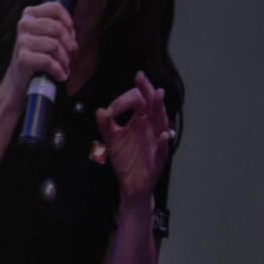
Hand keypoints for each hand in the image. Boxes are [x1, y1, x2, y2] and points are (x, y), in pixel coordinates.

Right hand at [5, 2, 78, 104]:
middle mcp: (24, 25)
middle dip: (69, 45)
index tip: (71, 33)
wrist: (22, 78)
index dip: (68, 21)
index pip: (54, 8)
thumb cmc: (40, 55)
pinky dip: (58, 70)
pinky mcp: (22, 58)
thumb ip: (61, 29)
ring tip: (64, 67)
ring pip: (55, 45)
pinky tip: (59, 75)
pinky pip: (48, 61)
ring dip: (64, 60)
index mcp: (31, 15)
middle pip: (58, 28)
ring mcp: (22, 41)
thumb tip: (72, 33)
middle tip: (69, 56)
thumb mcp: (49, 37)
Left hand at [97, 74, 172, 198]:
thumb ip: (106, 125)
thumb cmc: (126, 160)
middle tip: (142, 78)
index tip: (117, 101)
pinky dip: (162, 142)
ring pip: (161, 124)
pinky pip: (162, 150)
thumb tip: (100, 110)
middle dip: (147, 92)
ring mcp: (156, 144)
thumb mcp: (111, 139)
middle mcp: (150, 130)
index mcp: (141, 123)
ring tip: (157, 96)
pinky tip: (162, 135)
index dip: (130, 95)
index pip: (140, 102)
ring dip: (159, 110)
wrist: (130, 185)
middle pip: (152, 107)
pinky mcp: (157, 159)